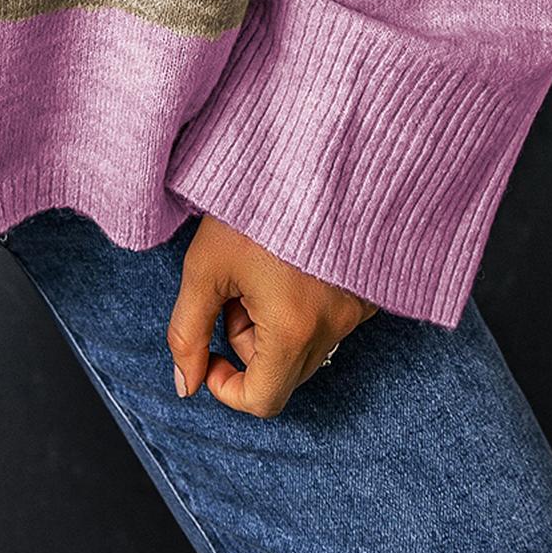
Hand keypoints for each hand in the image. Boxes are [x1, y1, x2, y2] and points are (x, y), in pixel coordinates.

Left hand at [166, 216, 375, 416]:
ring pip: (304, 347)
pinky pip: (328, 321)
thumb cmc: (253, 203)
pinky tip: (288, 262)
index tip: (209, 350)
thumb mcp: (205, 266)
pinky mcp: (367, 290)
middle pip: (281, 373)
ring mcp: (356, 309)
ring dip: (273, 324)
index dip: (225, 385)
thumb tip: (184, 385)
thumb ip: (187, 332)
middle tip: (233, 290)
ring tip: (259, 268)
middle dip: (247, 344)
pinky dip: (302, 307)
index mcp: (293, 329)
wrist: (312, 151)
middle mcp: (334, 327)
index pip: (263, 401)